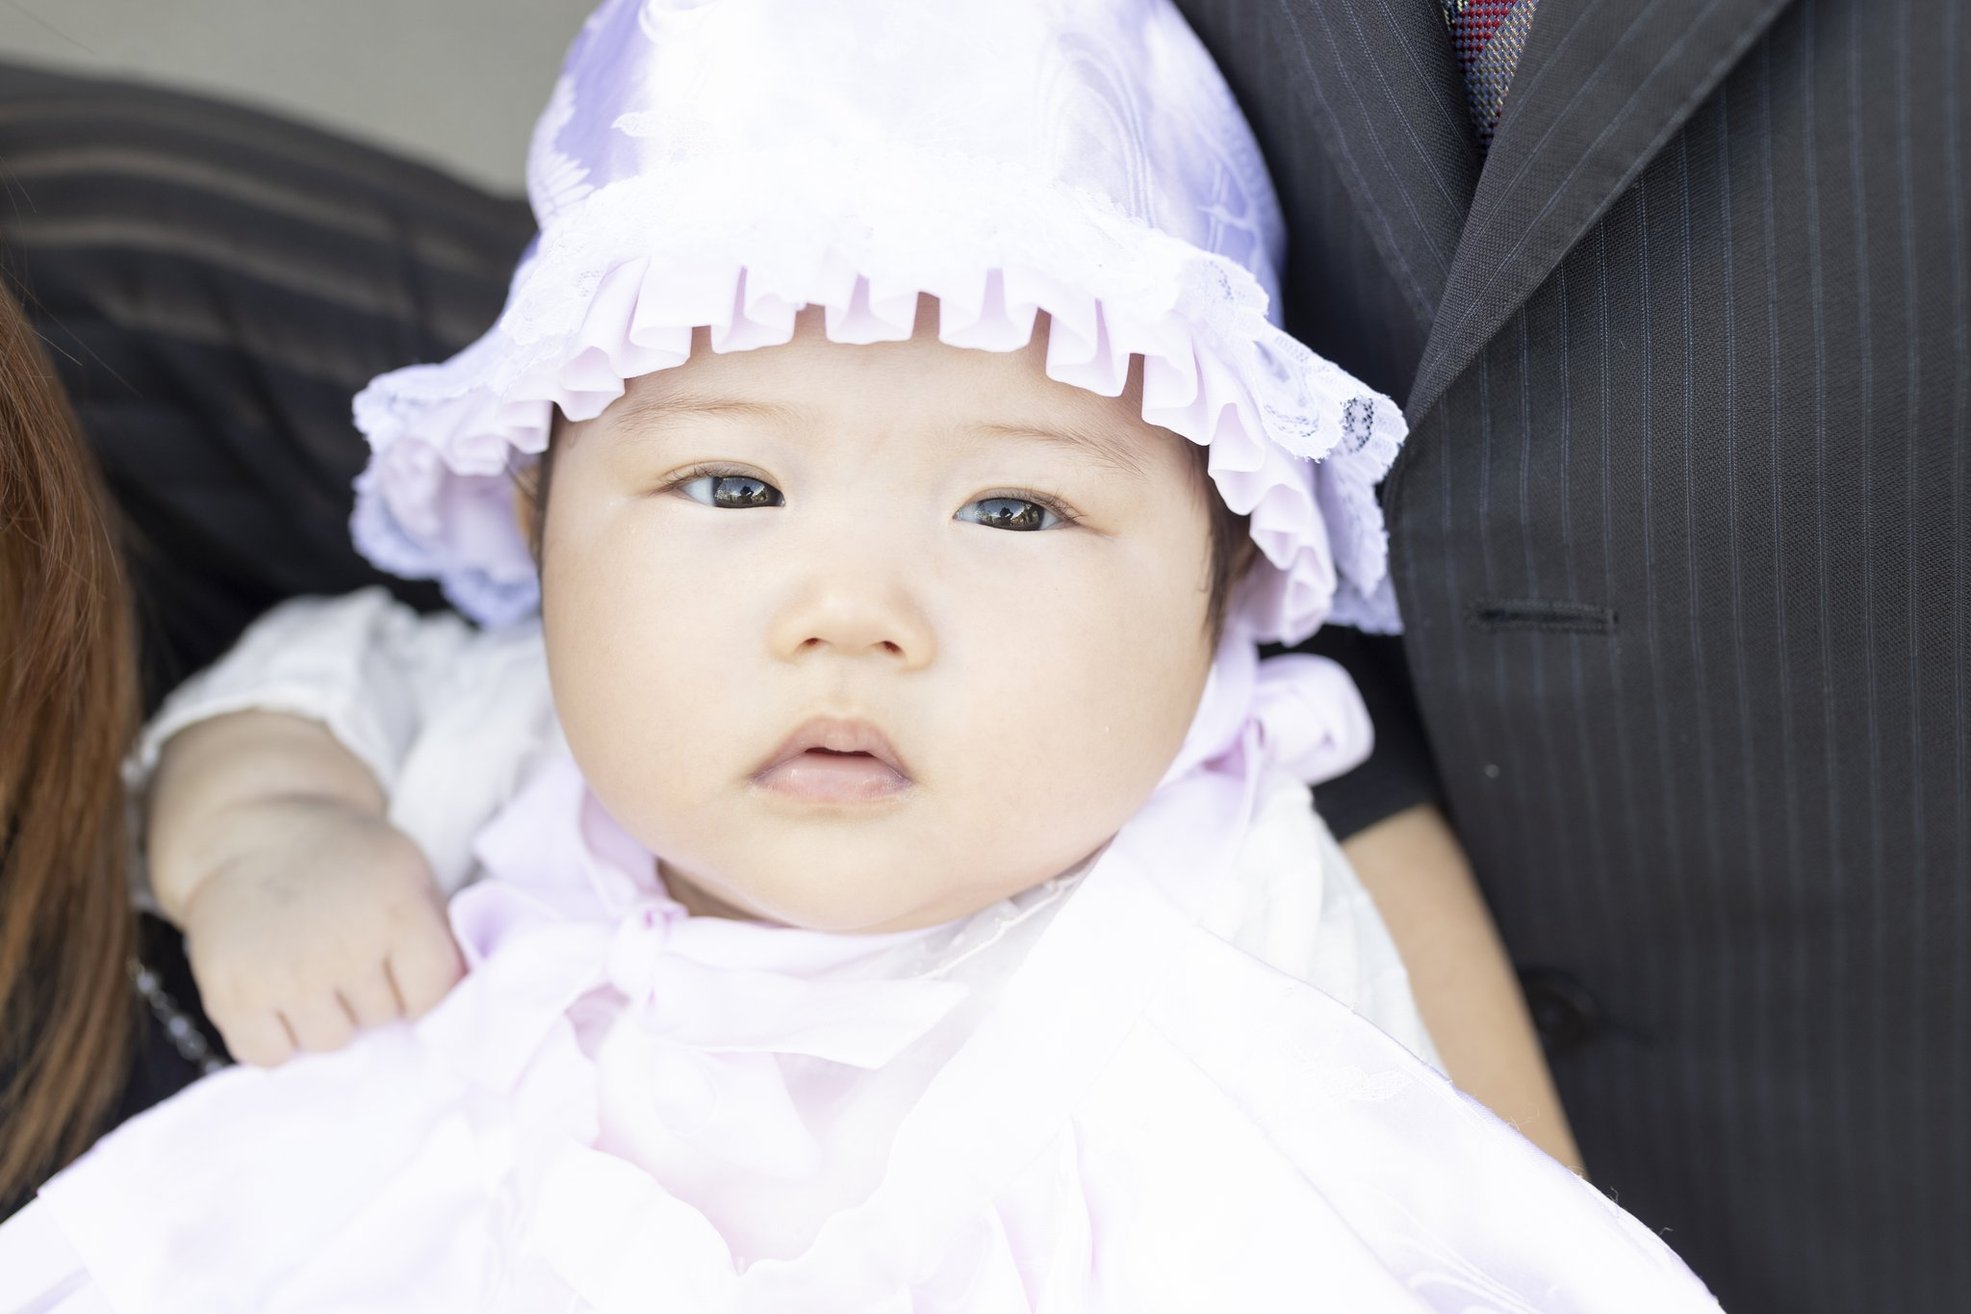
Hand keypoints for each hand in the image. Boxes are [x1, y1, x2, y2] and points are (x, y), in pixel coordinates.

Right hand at [177, 797, 463, 1066]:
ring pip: (329, 1044)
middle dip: (369, 995)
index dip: (421, 989)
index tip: (402, 969)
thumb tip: (461, 1008)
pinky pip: (271, 1056)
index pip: (433, 995)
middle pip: (380, 1020)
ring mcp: (285, 972)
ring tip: (309, 968)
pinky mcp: (231, 994)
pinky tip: (274, 992)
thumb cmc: (346, 862)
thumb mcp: (409, 874)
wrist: (251, 832)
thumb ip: (439, 936)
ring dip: (324, 1017)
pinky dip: (274, 1037)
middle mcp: (343, 943)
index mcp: (397, 909)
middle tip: (343, 952)